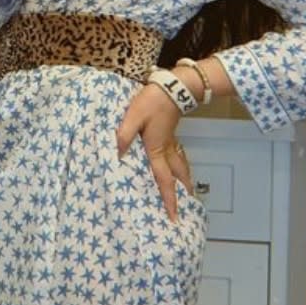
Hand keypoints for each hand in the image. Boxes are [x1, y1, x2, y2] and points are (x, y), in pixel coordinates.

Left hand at [116, 82, 191, 220]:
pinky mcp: (171, 133)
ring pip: (180, 165)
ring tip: (187, 191)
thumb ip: (124, 135)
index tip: (174, 217)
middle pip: (178, 176)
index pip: (164, 180)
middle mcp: (167, 150)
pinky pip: (177, 155)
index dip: (169, 199)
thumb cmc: (151, 103)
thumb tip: (118, 154)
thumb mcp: (133, 117)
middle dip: (182, 193)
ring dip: (184, 180)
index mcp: (157, 150)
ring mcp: (171, 141)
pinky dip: (180, 165)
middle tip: (186, 207)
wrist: (172, 87)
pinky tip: (177, 164)